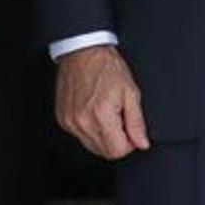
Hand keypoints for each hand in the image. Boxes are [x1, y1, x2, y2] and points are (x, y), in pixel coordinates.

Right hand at [55, 45, 149, 160]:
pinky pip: (80, 136)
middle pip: (104, 152)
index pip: (117, 151)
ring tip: (106, 113)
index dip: (129, 143)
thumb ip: (137, 122)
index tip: (130, 128)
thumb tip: (142, 143)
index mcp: (101, 116)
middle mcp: (82, 122)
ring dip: (103, 136)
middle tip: (120, 118)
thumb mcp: (130, 92)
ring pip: (92, 146)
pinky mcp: (62, 119)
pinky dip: (90, 129)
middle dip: (117, 141)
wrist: (82, 52)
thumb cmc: (106, 67)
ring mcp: (69, 122)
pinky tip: (94, 111)